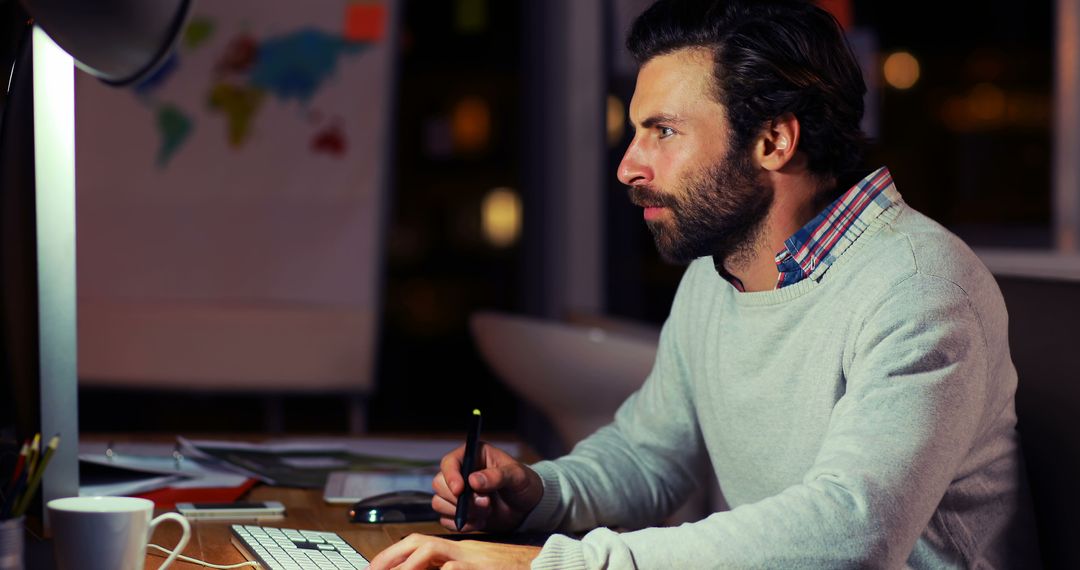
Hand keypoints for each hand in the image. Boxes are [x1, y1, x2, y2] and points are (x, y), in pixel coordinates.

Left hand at [368, 534, 538, 569]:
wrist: (542, 566)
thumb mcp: (472, 567)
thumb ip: (448, 567)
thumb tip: (426, 569)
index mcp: (459, 550)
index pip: (419, 543)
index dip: (393, 554)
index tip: (373, 568)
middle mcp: (464, 551)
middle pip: (421, 542)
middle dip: (392, 557)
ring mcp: (474, 560)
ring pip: (434, 553)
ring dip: (410, 565)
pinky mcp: (484, 568)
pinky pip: (454, 569)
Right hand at [432, 442, 542, 531]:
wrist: (528, 509)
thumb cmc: (524, 484)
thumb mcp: (517, 476)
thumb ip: (497, 476)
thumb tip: (473, 480)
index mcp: (473, 456)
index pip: (449, 462)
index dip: (450, 476)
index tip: (460, 490)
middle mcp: (461, 473)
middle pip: (439, 484)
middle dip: (460, 499)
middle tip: (485, 503)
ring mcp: (457, 494)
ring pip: (439, 503)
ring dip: (462, 512)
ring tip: (486, 512)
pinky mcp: (458, 512)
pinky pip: (445, 520)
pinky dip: (462, 524)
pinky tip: (481, 522)